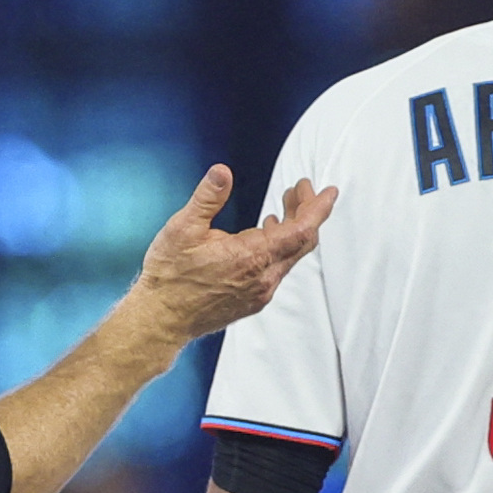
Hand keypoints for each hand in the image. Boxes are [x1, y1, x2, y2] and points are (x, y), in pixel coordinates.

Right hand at [138, 166, 336, 341]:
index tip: (329, 191)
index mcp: (252, 257)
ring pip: (291, 255)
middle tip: (300, 188)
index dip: (318, 208)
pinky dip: (281, 246)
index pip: (302, 230)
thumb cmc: (170, 276)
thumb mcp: (183, 229)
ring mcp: (261, 292)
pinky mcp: (254, 300)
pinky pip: (278, 268)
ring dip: (293, 228)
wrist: (162, 320)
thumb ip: (207, 198)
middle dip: (307, 211)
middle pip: (302, 241)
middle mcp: (264, 278)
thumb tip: (222, 172)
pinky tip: (267, 231)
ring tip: (285, 204)